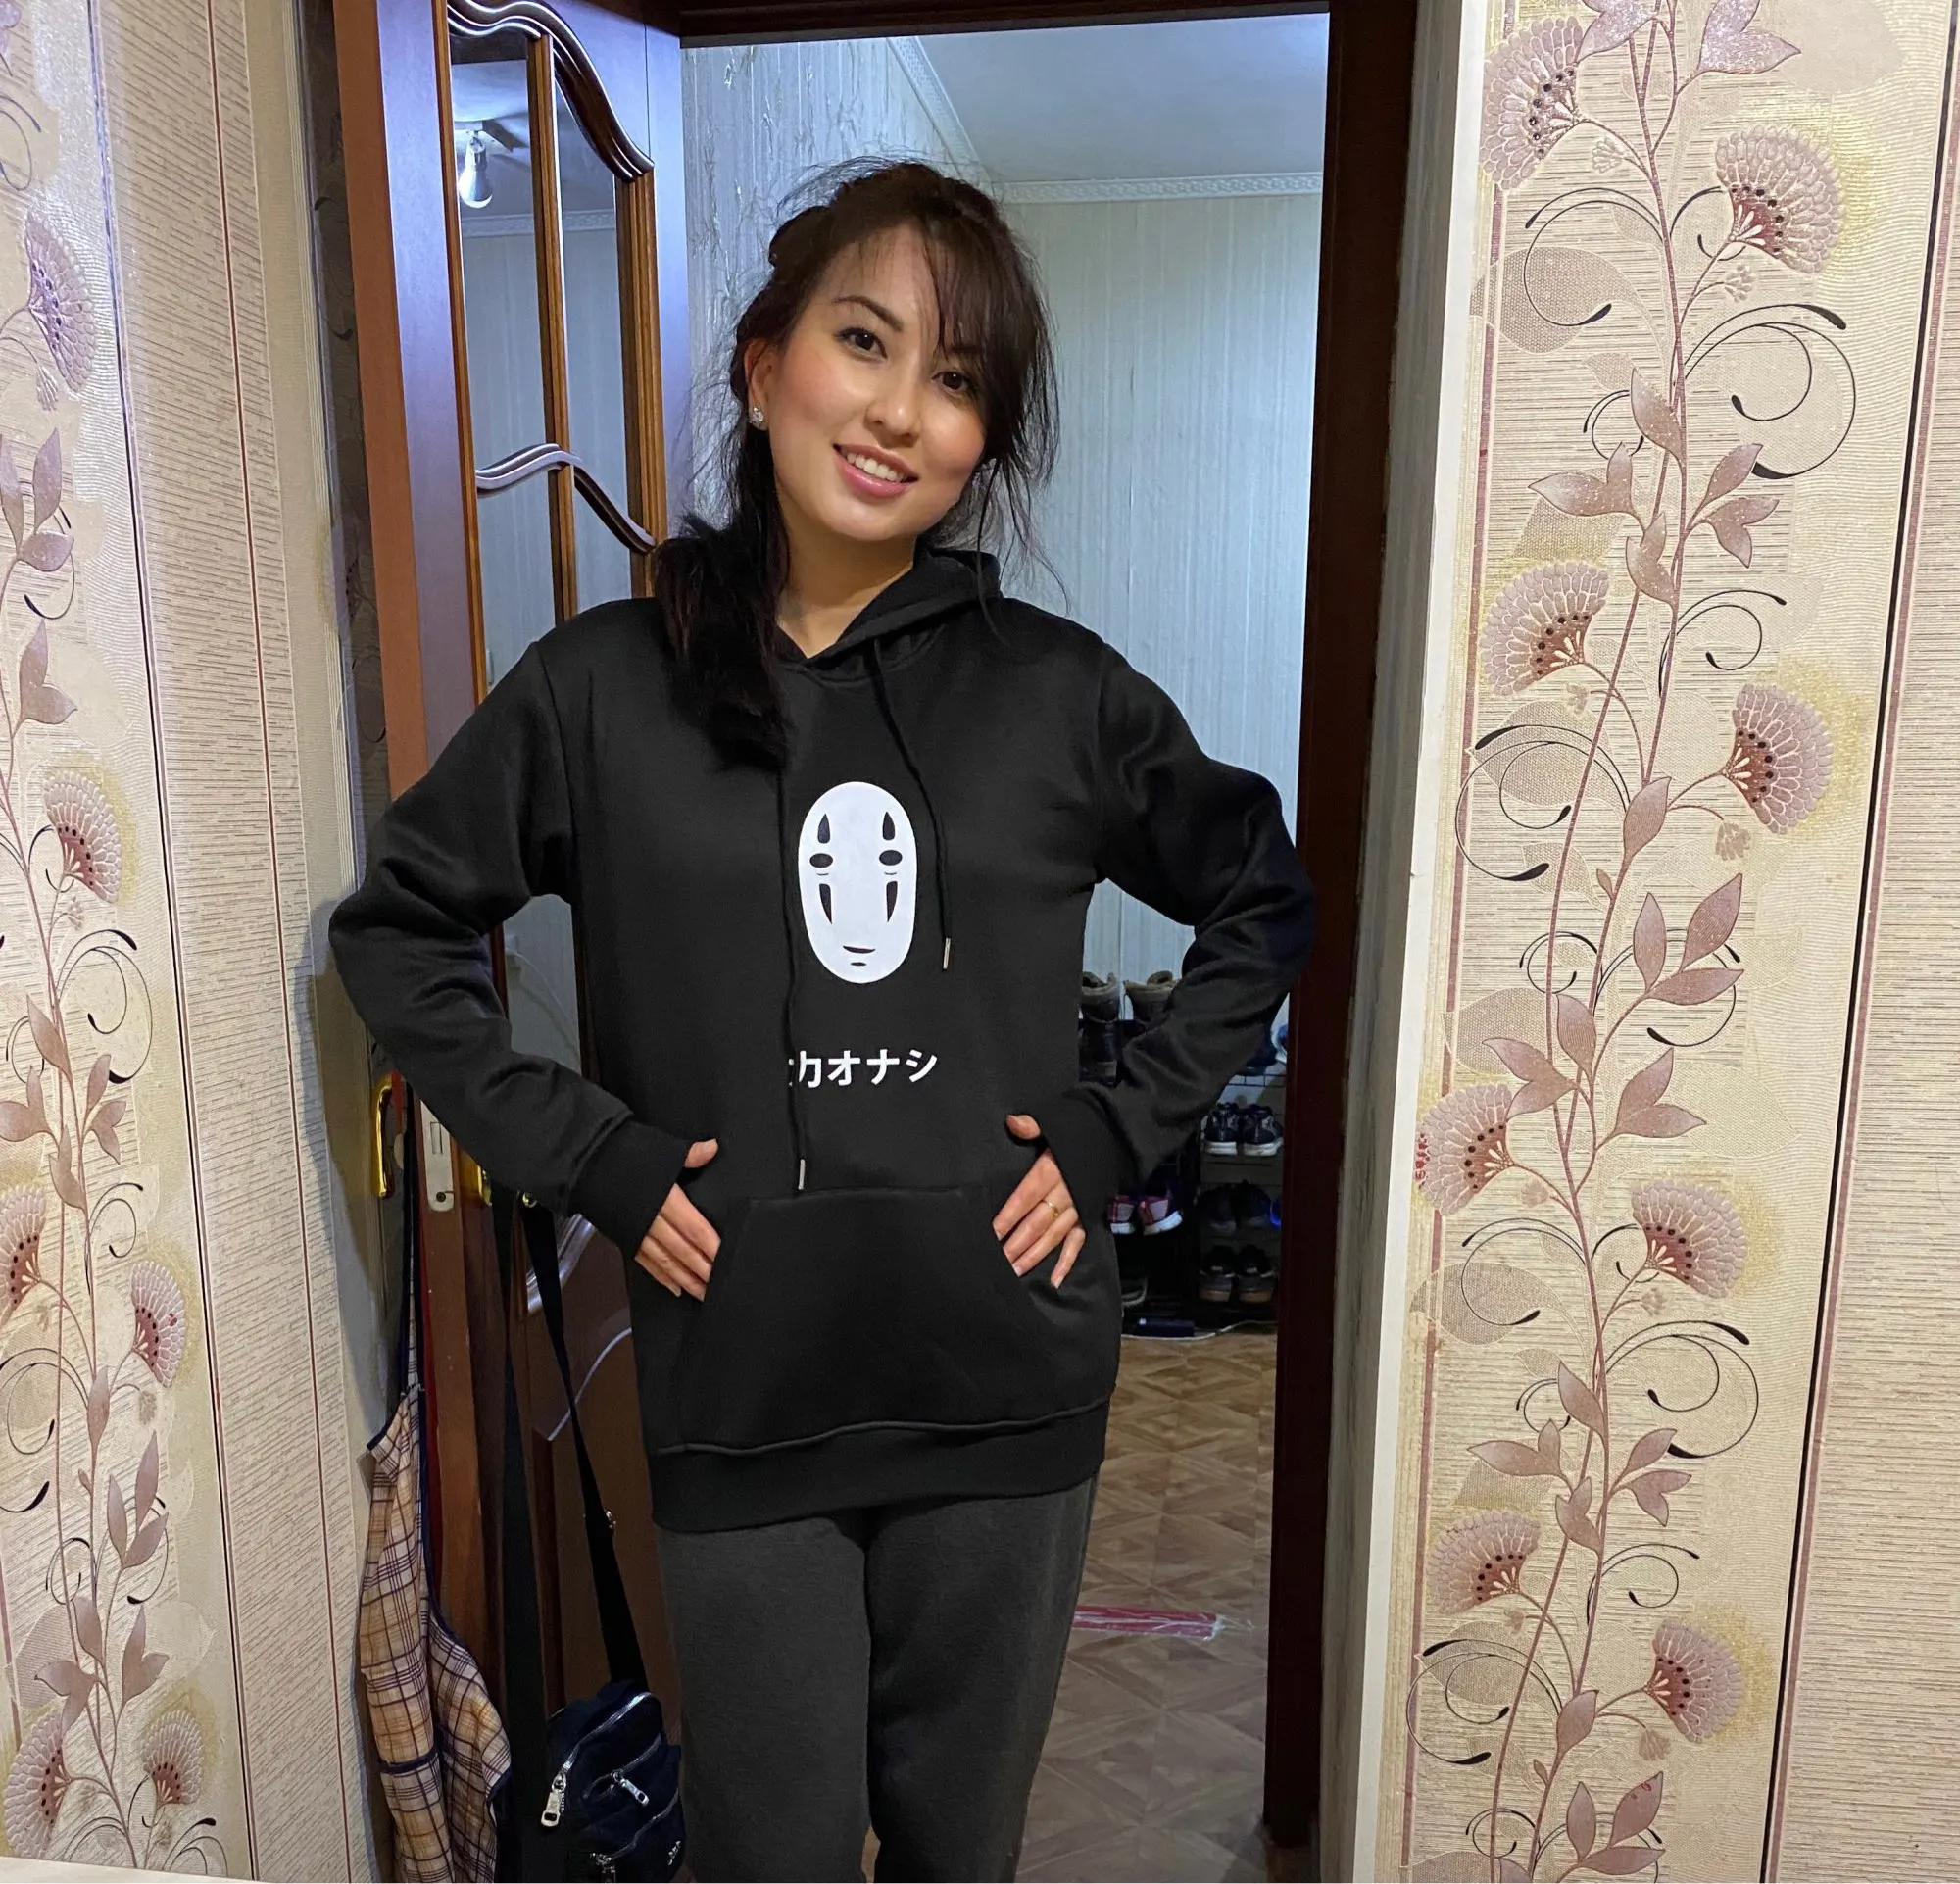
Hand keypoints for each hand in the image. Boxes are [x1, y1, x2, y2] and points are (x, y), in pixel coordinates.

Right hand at [635, 1138, 720, 1300]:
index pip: (695, 1228)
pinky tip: (674, 1286)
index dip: (712, 1246)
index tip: (725, 1259)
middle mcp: (652, 1220)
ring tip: (702, 1292)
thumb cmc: (621, 1153)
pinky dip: (661, 1275)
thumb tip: (713, 1148)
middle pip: (683, 1250)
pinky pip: (645, 1261)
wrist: (584, 1161)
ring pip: (666, 1262)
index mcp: (666, 1199)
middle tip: (718, 1286)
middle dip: (702, 1270)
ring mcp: (638, 1231)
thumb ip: (689, 1154)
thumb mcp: (660, 1149)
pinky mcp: (625, 1236)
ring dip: (685, 1279)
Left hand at [994, 1115, 1084, 1284]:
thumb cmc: (1081, 1128)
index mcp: (1051, 1170)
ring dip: (1034, 1256)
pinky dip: (1066, 1262)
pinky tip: (1054, 1280)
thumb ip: (1033, 1125)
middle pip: (1036, 1223)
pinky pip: (1078, 1242)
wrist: (1118, 1135)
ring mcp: (1078, 1207)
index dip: (1008, 1216)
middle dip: (1016, 1244)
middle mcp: (1064, 1193)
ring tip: (1015, 1271)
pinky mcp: (1089, 1215)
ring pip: (1053, 1236)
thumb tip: (1013, 1123)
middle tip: (998, 1262)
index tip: (991, 1233)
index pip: (1024, 1197)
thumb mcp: (1057, 1120)